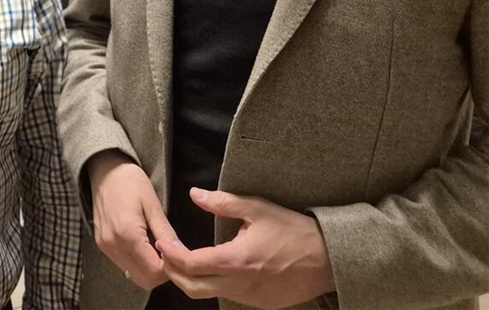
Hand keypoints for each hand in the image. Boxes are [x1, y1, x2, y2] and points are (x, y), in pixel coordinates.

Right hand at [87, 150, 178, 290]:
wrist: (105, 169)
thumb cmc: (131, 182)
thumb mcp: (153, 204)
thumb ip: (166, 233)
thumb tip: (182, 254)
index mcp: (128, 234)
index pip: (155, 271)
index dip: (171, 268)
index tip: (179, 254)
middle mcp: (113, 245)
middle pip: (144, 280)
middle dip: (161, 273)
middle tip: (171, 254)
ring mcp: (105, 246)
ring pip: (133, 276)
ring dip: (149, 270)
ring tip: (158, 249)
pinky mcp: (102, 245)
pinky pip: (124, 266)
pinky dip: (138, 264)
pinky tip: (145, 246)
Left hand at [157, 188, 335, 309]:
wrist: (329, 260)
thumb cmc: (294, 231)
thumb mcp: (258, 209)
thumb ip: (223, 202)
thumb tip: (195, 194)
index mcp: (236, 260)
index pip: (190, 265)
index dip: (171, 254)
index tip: (164, 242)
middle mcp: (239, 284)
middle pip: (192, 288)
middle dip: (174, 273)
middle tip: (168, 254)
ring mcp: (250, 298)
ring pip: (209, 295)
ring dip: (192, 280)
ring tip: (185, 261)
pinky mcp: (260, 304)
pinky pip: (228, 297)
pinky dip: (213, 285)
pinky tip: (213, 270)